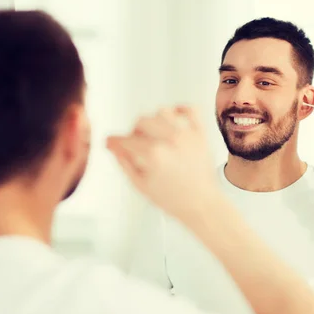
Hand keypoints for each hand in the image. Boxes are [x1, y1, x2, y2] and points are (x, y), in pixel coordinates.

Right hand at [106, 106, 220, 222]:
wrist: (202, 204)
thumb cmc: (174, 199)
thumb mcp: (140, 185)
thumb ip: (124, 162)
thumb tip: (112, 146)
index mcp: (154, 154)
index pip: (126, 139)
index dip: (114, 141)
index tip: (112, 141)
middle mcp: (170, 140)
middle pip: (142, 121)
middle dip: (134, 131)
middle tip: (135, 142)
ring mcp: (187, 135)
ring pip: (162, 111)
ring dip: (154, 120)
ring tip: (154, 133)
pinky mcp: (200, 134)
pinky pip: (190, 109)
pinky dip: (180, 110)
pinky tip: (173, 120)